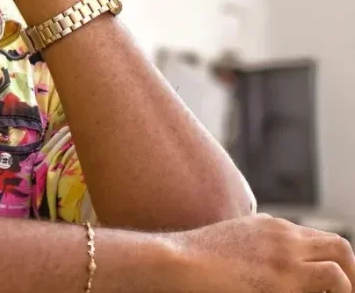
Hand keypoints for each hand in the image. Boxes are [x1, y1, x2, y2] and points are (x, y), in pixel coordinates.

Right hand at [172, 214, 354, 291]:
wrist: (175, 261)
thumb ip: (256, 243)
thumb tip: (266, 262)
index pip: (318, 240)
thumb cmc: (193, 257)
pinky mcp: (282, 283)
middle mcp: (283, 237)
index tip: (329, 286)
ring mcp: (285, 259)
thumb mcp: (230, 239)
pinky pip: (329, 285)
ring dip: (344, 287)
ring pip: (340, 268)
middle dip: (350, 273)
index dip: (331, 263)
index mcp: (270, 227)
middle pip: (339, 248)